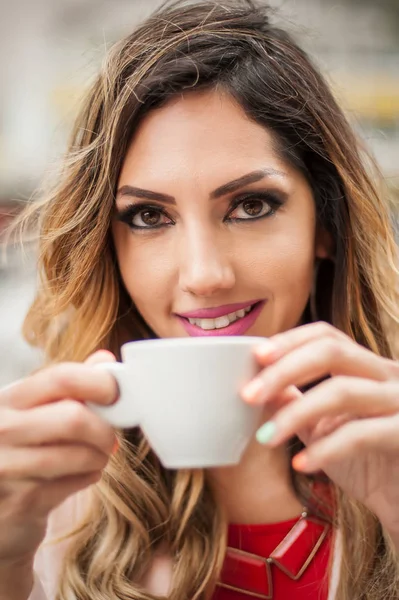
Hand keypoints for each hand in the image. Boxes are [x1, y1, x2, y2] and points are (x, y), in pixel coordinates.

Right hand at [0, 351, 117, 564]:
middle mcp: (2, 430)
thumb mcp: (34, 410)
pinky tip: (81, 473)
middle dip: (104, 428)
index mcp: (8, 399)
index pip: (61, 378)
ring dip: (101, 455)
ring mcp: (8, 468)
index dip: (99, 382)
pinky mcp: (23, 502)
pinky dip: (91, 476)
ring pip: (81, 455)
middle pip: (75, 418)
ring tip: (97, 455)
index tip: (115, 392)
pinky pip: (77, 482)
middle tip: (109, 435)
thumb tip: (105, 360)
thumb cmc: (21, 447)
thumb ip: (68, 384)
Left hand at [242, 322, 398, 533]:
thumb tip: (257, 386)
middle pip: (331, 351)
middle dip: (284, 370)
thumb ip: (295, 404)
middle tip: (248, 394)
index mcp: (366, 367)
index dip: (290, 341)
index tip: (256, 357)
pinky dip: (325, 449)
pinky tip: (300, 464)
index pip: (326, 336)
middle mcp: (388, 375)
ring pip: (342, 390)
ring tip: (266, 437)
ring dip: (295, 413)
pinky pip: (361, 434)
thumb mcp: (322, 428)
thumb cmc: (366, 462)